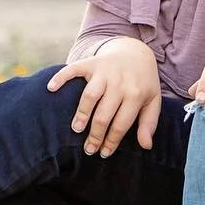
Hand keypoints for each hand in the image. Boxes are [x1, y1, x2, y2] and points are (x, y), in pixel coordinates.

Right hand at [47, 38, 161, 155]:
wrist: (135, 51)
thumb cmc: (143, 82)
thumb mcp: (153, 101)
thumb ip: (149, 123)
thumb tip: (146, 146)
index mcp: (136, 94)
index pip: (121, 124)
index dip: (111, 141)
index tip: (103, 153)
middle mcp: (119, 83)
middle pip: (104, 114)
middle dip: (95, 134)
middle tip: (88, 149)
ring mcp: (104, 72)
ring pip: (90, 95)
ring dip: (81, 113)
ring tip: (75, 128)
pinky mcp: (91, 62)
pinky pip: (74, 69)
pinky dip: (61, 77)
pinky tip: (51, 88)